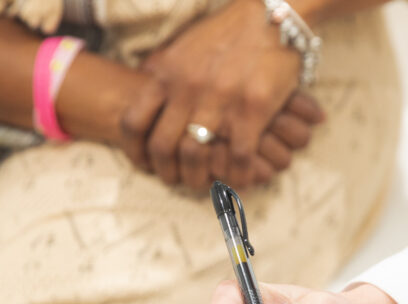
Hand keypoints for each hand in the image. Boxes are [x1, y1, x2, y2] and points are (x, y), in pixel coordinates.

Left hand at [124, 0, 306, 187]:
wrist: (272, 15)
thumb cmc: (229, 32)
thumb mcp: (185, 46)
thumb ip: (165, 68)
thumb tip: (144, 80)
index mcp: (168, 75)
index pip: (134, 122)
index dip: (135, 151)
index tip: (144, 164)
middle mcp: (188, 89)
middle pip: (163, 147)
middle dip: (167, 172)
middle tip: (176, 179)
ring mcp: (220, 101)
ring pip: (196, 156)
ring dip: (199, 178)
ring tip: (205, 182)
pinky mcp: (253, 110)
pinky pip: (239, 157)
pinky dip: (237, 175)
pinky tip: (239, 178)